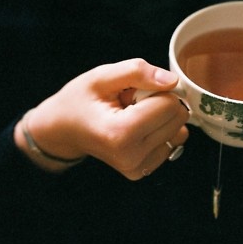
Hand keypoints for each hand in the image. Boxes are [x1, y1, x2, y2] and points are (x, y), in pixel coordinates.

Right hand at [14, 58, 188, 179]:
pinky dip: (160, 131)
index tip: (134, 91)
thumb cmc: (80, 101)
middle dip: (161, 103)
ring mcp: (138, 167)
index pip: (169, 104)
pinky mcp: (143, 170)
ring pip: (180, 131)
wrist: (62, 130)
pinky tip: (137, 128)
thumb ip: (137, 72)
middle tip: (132, 103)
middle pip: (178, 118)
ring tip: (133, 115)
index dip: (157, 89)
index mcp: (119, 133)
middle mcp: (131, 156)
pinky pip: (173, 143)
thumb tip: (172, 81)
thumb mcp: (101, 76)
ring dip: (161, 118)